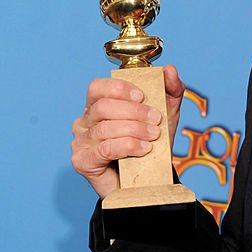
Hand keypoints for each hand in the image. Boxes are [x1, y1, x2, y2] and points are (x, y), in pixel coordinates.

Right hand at [71, 65, 184, 198]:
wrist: (148, 182)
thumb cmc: (152, 145)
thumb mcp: (167, 114)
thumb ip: (171, 90)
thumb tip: (171, 69)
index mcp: (98, 106)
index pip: (97, 88)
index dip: (119, 88)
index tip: (142, 96)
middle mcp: (85, 122)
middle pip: (102, 107)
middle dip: (133, 112)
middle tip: (155, 120)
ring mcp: (81, 142)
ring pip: (104, 128)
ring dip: (134, 130)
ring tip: (153, 136)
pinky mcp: (82, 161)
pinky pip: (103, 148)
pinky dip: (126, 145)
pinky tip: (143, 148)